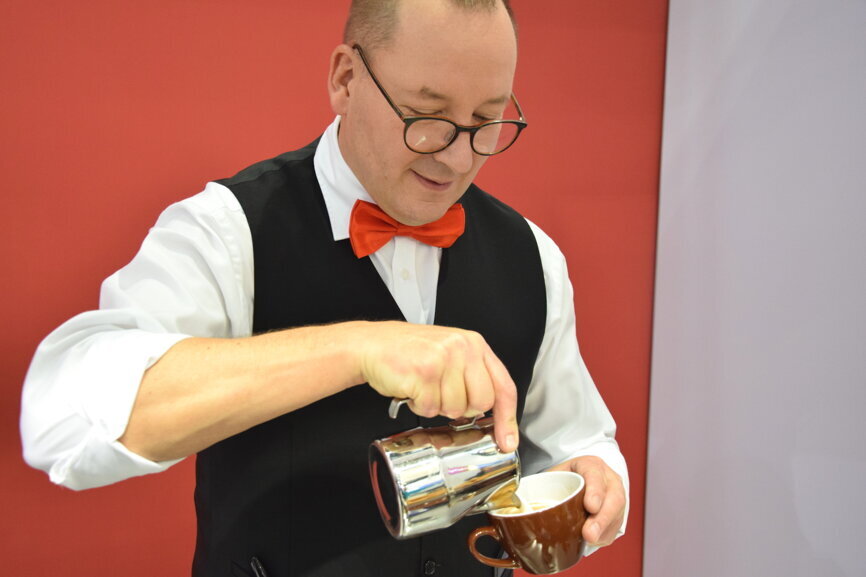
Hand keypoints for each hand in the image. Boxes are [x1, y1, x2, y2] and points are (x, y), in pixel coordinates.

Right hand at [354, 321, 518, 451]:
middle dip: (460, 408)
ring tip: (423, 386)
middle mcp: (463, 348)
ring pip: (454, 409)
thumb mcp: (450, 354)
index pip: (503, 386)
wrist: (372, 344)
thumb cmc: (409, 351)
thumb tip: (493, 415)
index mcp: (474, 344)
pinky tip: (412, 388)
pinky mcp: (424, 373)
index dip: (507, 418)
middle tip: (441, 393)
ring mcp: (444, 359)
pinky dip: (418, 406)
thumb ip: (473, 376)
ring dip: (435, 406)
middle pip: (481, 403)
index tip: (507, 440)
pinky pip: (430, 409)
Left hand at [547, 455, 625, 546]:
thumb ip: (540, 485)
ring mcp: (616, 496)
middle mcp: (608, 479)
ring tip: (590, 541)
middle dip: (602, 518)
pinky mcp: (618, 512)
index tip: (590, 506)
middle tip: (589, 534)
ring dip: (604, 530)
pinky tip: (594, 541)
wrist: (583, 477)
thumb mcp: (553, 474)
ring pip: (617, 514)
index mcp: (590, 465)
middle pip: (613, 498)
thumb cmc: (566, 478)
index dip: (595, 491)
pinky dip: (605, 535)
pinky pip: (616, 527)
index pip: (595, 474)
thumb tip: (519, 502)